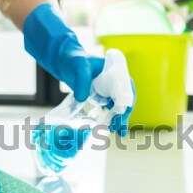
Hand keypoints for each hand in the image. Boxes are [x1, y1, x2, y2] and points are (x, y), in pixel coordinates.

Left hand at [23, 3, 134, 134]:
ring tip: (118, 132)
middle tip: (118, 128)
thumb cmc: (74, 60)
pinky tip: (108, 128)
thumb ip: (81, 80)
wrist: (65, 62)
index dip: (126, 101)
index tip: (121, 113)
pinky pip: (110, 108)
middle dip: (123, 115)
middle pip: (124, 100)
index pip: (127, 88)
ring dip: (119, 119)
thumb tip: (82, 99)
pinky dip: (110, 118)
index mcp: (117, 71)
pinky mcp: (102, 96)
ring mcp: (109, 90)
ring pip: (118, 106)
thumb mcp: (78, 67)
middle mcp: (116, 81)